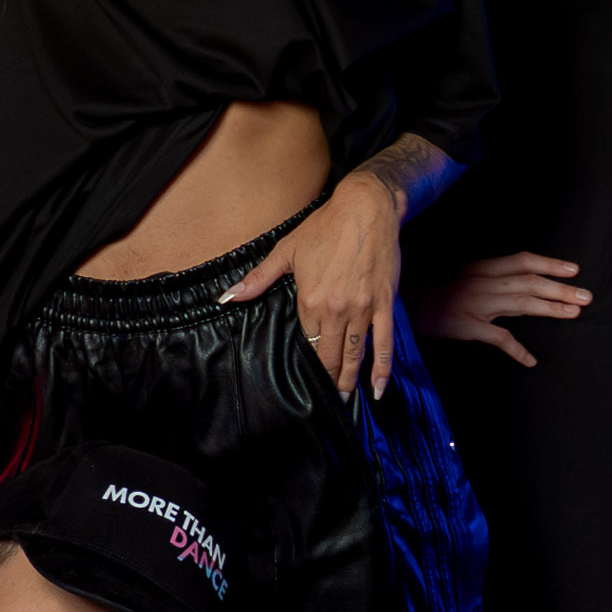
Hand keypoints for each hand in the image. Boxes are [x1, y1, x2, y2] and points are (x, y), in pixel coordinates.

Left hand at [226, 167, 408, 399]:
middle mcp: (336, 310)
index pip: (307, 342)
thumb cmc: (325, 227)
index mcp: (310, 301)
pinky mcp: (384, 304)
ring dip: (349, 381)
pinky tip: (377, 389)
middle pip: (330, 356)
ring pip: (355, 355)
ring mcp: (362, 309)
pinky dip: (381, 368)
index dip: (307, 363)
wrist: (366, 209)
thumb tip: (227, 297)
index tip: (305, 382)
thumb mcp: (286, 251)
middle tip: (325, 403)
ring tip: (344, 401)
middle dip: (328, 382)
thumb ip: (257, 279)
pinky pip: (384, 343)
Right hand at [416, 251, 587, 368]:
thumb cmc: (435, 291)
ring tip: (573, 313)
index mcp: (482, 268)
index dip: (550, 264)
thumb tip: (523, 285)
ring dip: (550, 308)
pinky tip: (531, 360)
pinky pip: (498, 338)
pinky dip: (516, 350)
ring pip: (521, 303)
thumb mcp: (464, 276)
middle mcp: (483, 282)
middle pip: (529, 282)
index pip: (523, 261)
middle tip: (586, 296)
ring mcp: (477, 304)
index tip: (574, 269)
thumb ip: (492, 279)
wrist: (406, 303)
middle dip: (560, 288)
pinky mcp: (468, 326)